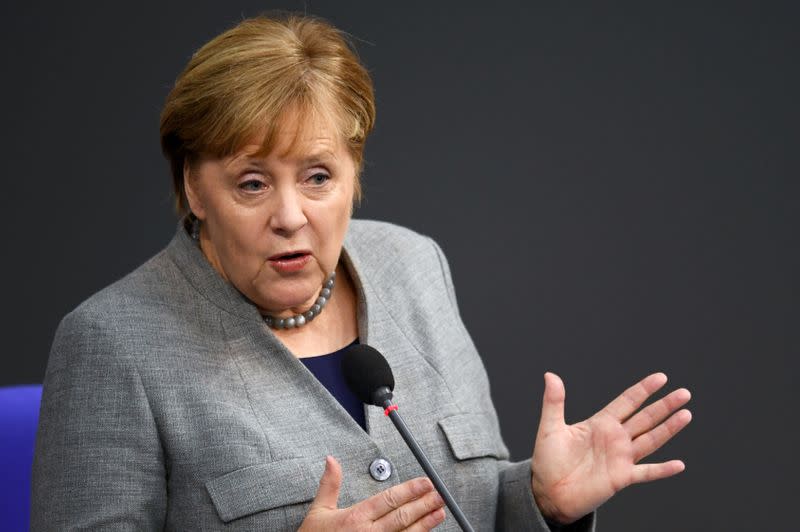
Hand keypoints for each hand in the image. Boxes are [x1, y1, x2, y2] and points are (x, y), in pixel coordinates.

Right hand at [299, 456, 445, 530]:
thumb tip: (332, 460)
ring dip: (425, 524)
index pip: (389, 499)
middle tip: (440, 494)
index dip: (410, 490)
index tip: (425, 482)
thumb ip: (330, 484)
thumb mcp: (318, 511)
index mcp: (355, 518)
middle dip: (424, 504)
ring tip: (439, 512)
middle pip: (402, 517)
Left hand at [531, 372, 691, 523]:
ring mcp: (620, 458)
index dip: (643, 390)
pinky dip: (662, 470)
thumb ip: (554, 401)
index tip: (660, 378)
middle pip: (645, 418)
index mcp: (600, 424)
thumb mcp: (550, 427)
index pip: (627, 402)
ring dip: (668, 429)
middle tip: (683, 393)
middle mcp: (615, 439)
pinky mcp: (621, 478)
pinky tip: (678, 465)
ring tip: (686, 414)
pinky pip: (646, 473)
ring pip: (650, 440)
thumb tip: (550, 375)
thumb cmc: (548, 460)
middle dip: (664, 405)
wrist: (548, 492)